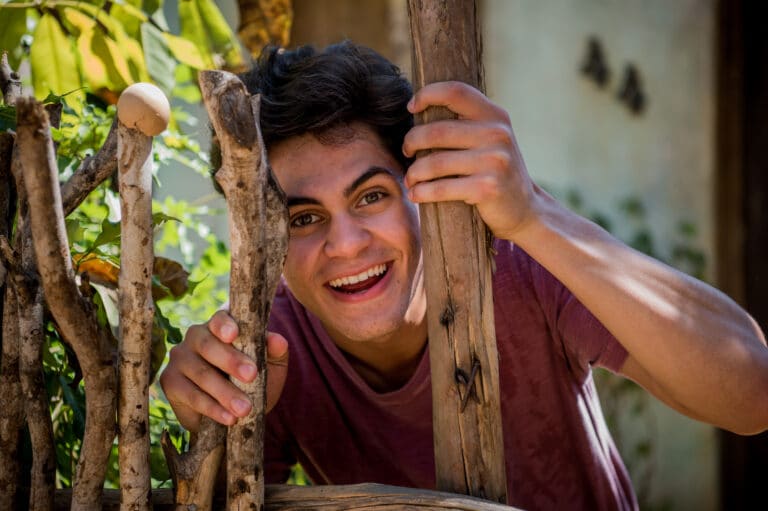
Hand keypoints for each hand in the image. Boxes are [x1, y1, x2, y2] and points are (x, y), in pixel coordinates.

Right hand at [159, 310, 288, 431]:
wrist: (236, 410)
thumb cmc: (254, 379)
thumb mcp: (271, 365)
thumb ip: (275, 351)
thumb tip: (278, 341)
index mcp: (220, 325)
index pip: (219, 318)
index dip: (224, 325)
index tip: (234, 335)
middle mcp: (196, 336)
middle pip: (208, 344)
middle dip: (230, 361)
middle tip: (251, 376)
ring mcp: (180, 357)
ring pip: (201, 373)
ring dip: (225, 392)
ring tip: (245, 408)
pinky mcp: (170, 381)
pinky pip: (192, 395)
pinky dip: (212, 408)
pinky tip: (229, 418)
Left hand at [402, 81, 540, 240]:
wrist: (526, 209)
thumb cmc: (496, 171)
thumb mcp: (491, 139)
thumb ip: (467, 122)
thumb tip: (422, 108)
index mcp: (495, 116)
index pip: (455, 92)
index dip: (428, 94)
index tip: (411, 107)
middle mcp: (497, 134)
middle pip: (436, 131)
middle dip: (412, 141)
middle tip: (406, 151)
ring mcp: (494, 161)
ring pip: (435, 162)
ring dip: (414, 172)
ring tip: (410, 178)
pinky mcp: (486, 188)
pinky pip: (441, 188)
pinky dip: (422, 192)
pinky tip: (415, 194)